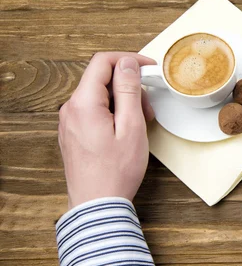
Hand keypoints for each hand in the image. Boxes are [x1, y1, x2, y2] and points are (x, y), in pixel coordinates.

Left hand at [58, 52, 156, 208]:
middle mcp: (70, 109)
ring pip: (99, 96)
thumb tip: (128, 64)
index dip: (128, 60)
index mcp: (83, 103)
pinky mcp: (72, 133)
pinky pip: (93, 111)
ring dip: (123, 101)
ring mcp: (69, 122)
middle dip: (129, 86)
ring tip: (140, 123)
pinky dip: (112, 113)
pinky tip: (126, 130)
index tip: (148, 68)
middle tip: (148, 108)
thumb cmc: (116, 171)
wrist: (97, 205)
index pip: (102, 62)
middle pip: (101, 80)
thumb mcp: (131, 127)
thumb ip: (129, 90)